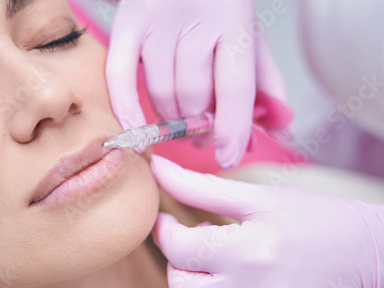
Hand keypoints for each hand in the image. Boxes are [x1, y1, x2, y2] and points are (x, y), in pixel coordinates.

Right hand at [106, 0, 292, 167]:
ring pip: (162, 92)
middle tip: (202, 132)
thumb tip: (283, 129)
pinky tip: (138, 134)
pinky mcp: (125, 25)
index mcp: (233, 19)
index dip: (232, 129)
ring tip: (182, 120)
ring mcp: (156, 22)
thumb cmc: (218, 5)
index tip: (228, 157)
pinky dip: (127, 110)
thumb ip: (267, 82)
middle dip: (200, 125)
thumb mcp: (250, 35)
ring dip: (172, 119)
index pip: (234, 87)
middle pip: (194, 94)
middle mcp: (194, 19)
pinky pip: (120, 78)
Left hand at [150, 155, 383, 287]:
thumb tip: (159, 169)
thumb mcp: (260, 197)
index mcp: (249, 251)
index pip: (178, 248)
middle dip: (178, 261)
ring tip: (222, 262)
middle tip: (196, 241)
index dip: (164, 230)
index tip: (167, 220)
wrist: (372, 260)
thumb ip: (201, 187)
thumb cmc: (319, 220)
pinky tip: (240, 284)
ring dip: (199, 285)